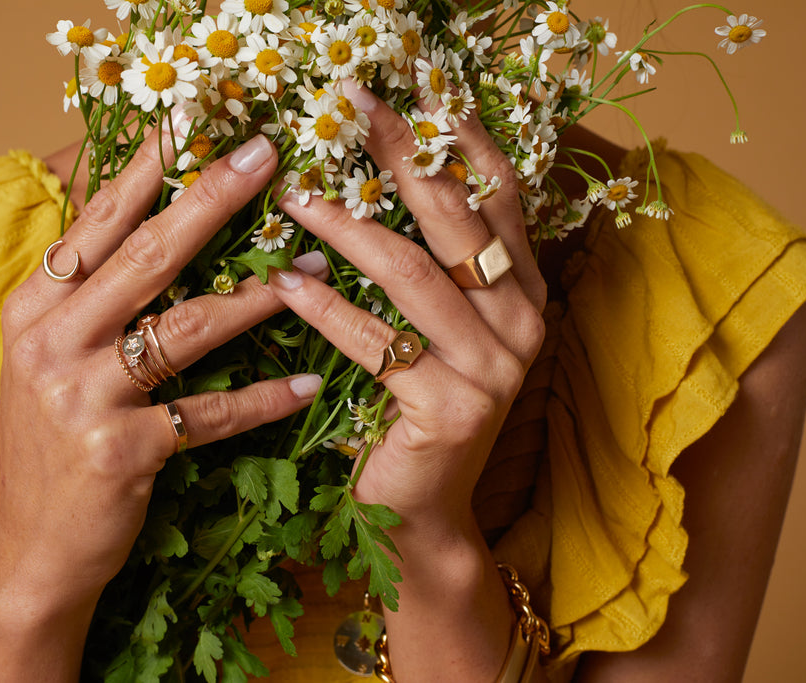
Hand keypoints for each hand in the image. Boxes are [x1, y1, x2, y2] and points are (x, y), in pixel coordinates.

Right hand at [0, 132, 326, 623]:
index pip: (99, 222)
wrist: (35, 549)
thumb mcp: (53, 356)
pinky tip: (308, 384)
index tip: (198, 121)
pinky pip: (209, 414)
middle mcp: (51, 341)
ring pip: (187, 328)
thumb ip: (92, 294)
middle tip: (268, 157)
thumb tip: (156, 221)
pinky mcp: (122, 452)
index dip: (150, 169)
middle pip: (147, 256)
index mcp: (35, 306)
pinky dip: (262, 399)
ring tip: (319, 271)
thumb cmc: (55, 441)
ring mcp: (83, 397)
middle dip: (212, 200)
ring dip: (262, 297)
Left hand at [272, 81, 546, 531]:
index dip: (458, 138)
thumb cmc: (418, 409)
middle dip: (400, 155)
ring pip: (412, 273)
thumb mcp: (436, 331)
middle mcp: (521, 320)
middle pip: (455, 217)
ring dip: (347, 229)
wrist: (424, 511)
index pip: (498, 194)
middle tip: (347, 105)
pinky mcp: (451, 407)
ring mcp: (494, 366)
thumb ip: (427, 264)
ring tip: (295, 198)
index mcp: (521, 289)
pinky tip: (284, 283)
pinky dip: (325, 309)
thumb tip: (362, 181)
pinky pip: (376, 341)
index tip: (411, 88)